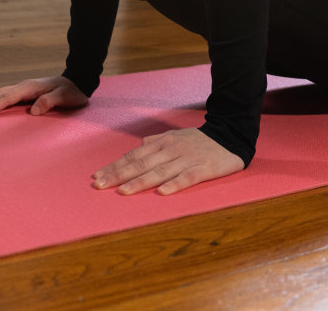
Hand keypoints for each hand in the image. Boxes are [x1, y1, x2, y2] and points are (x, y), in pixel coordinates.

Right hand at [0, 75, 89, 116]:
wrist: (77, 82)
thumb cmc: (71, 92)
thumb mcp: (65, 97)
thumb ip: (50, 102)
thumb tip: (33, 111)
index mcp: (29, 88)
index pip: (7, 98)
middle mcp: (22, 87)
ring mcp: (21, 89)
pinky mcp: (22, 94)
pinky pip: (2, 97)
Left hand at [91, 127, 244, 195]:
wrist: (230, 136)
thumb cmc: (198, 140)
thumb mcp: (174, 137)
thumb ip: (155, 141)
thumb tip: (139, 146)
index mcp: (162, 143)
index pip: (134, 156)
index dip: (115, 167)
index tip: (97, 177)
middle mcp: (171, 150)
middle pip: (141, 164)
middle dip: (119, 175)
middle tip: (100, 185)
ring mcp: (186, 159)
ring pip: (160, 171)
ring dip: (141, 182)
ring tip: (124, 191)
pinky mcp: (203, 168)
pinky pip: (187, 177)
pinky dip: (175, 184)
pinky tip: (163, 192)